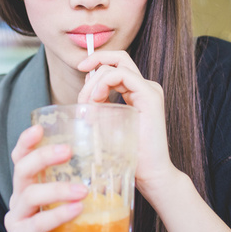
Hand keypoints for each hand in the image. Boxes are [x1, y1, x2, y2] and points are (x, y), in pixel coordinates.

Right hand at [4, 124, 87, 231]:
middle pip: (22, 169)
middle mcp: (18, 200)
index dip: (27, 141)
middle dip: (44, 156)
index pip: (21, 158)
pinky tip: (75, 211)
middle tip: (68, 151)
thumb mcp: (65, 210)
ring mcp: (16, 220)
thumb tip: (110, 168)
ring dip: (58, 189)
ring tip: (82, 190)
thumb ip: (75, 191)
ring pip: (30, 195)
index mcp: (28, 188)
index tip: (40, 127)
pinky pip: (36, 224)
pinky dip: (56, 215)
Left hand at [77, 50, 178, 199]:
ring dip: (95, 81)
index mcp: (137, 91)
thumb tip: (85, 88)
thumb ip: (98, 104)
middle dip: (94, 64)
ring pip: (116, 66)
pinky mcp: (150, 96)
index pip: (115, 64)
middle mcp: (145, 86)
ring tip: (88, 103)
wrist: (150, 174)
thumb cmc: (128, 153)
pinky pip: (122, 75)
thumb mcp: (106, 123)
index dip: (96, 63)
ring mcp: (150, 89)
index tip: (80, 70)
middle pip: (117, 58)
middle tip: (82, 92)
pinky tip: (97, 99)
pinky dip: (105, 83)